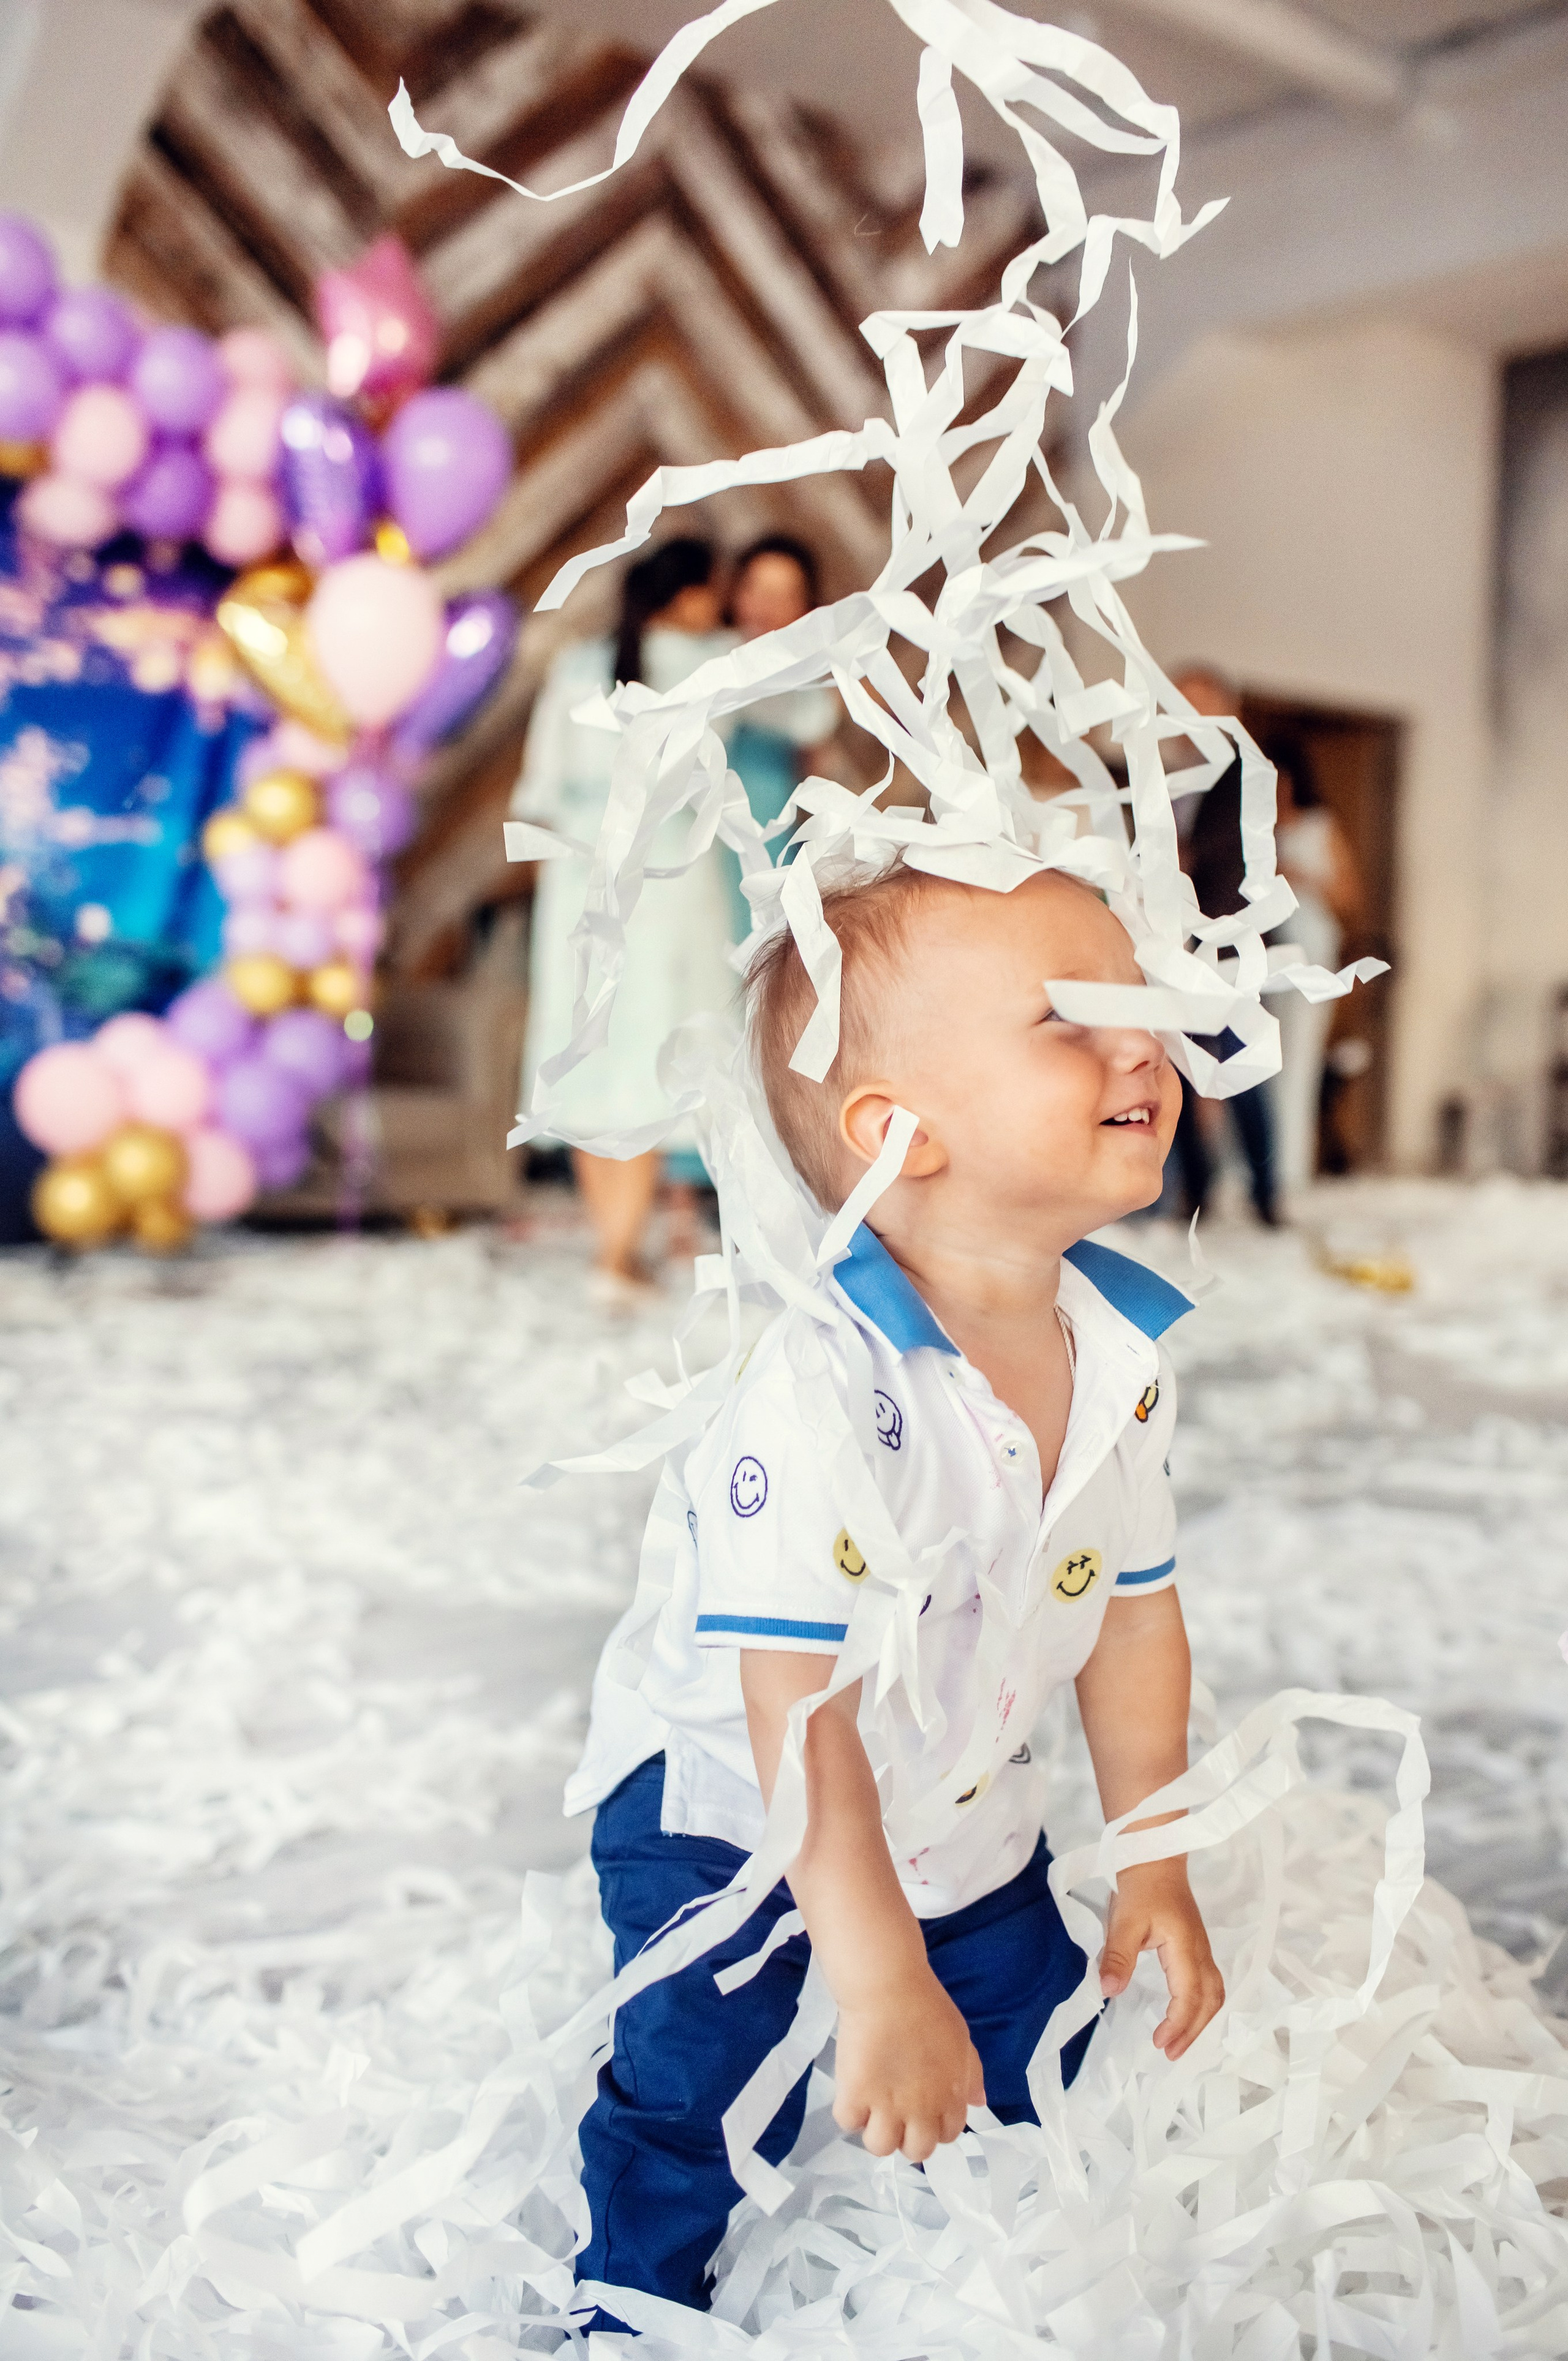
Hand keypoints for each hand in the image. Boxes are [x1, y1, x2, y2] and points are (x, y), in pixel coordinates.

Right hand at [833, 1970, 984, 2160]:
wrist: (888, 1987)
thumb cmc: (927, 2006)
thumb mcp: (961, 2038)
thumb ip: (971, 2074)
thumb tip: (977, 2103)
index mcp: (949, 2097)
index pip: (948, 2136)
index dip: (934, 2125)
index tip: (921, 2109)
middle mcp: (921, 2110)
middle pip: (917, 2153)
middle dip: (907, 2137)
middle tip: (894, 2111)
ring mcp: (886, 2107)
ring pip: (880, 2148)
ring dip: (875, 2131)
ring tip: (870, 2105)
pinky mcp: (855, 2096)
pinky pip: (847, 2122)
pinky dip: (848, 2110)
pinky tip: (852, 2089)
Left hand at [1099, 1862, 1223, 2060]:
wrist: (1154, 1856)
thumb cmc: (1140, 1887)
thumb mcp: (1124, 1922)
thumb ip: (1118, 1957)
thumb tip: (1108, 1992)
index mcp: (1186, 1949)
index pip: (1189, 1997)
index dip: (1178, 2025)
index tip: (1159, 2044)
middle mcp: (1200, 1953)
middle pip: (1210, 2001)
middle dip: (1195, 2032)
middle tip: (1171, 2054)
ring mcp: (1201, 1949)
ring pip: (1214, 1994)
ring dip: (1202, 2021)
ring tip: (1181, 2043)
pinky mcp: (1196, 1947)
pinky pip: (1209, 1984)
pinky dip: (1203, 2007)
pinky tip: (1188, 2016)